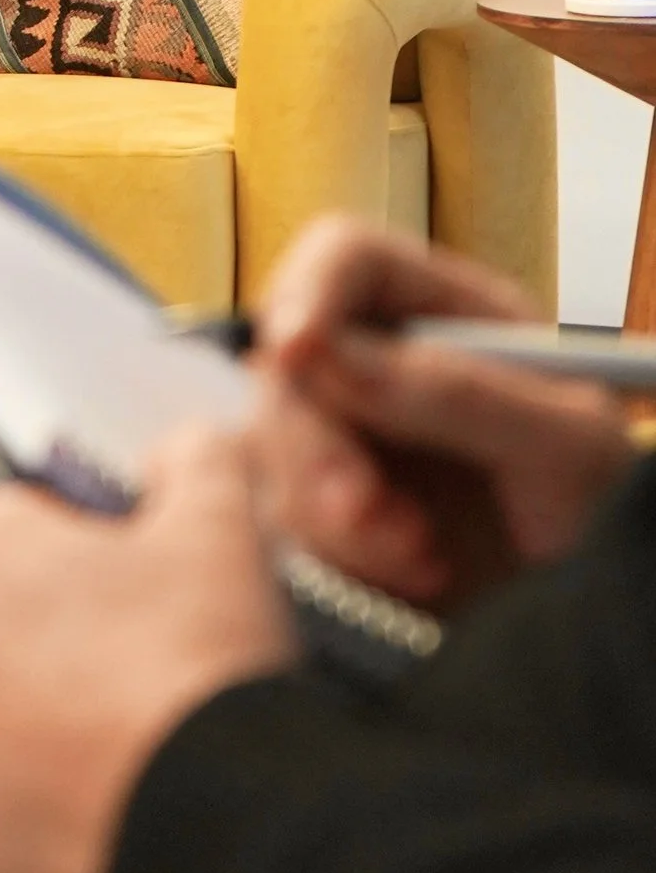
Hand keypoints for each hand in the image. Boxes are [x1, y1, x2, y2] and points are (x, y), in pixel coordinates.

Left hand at [0, 435, 296, 872]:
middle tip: (106, 700)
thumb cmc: (202, 666)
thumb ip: (194, 461)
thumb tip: (182, 450)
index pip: (4, 544)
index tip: (122, 623)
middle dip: (18, 660)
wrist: (209, 828)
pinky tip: (51, 826)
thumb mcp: (222, 528)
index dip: (73, 582)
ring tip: (83, 769)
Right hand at [248, 215, 633, 609]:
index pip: (346, 258)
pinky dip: (337, 553)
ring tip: (419, 555)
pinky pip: (278, 515)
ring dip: (331, 510)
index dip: (309, 291)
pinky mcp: (323, 509)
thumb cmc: (603, 513)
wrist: (593, 614)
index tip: (297, 351)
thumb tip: (333, 354)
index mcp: (445, 312)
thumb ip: (462, 392)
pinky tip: (413, 573)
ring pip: (269, 443)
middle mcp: (381, 361)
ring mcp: (345, 434)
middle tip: (362, 511)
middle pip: (287, 362)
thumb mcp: (568, 445)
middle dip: (315, 442)